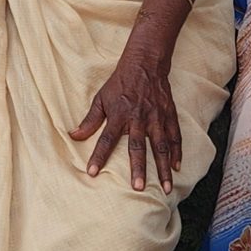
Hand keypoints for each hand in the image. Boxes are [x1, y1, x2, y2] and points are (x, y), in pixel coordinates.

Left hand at [70, 26, 182, 191]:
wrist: (145, 63)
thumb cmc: (119, 83)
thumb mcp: (101, 98)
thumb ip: (89, 120)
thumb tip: (73, 135)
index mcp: (118, 115)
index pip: (106, 139)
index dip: (98, 156)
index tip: (92, 172)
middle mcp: (138, 118)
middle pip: (137, 147)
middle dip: (138, 168)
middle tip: (138, 188)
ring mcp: (156, 117)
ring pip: (160, 146)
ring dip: (163, 168)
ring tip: (165, 187)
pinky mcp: (169, 114)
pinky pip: (174, 136)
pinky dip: (177, 152)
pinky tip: (177, 167)